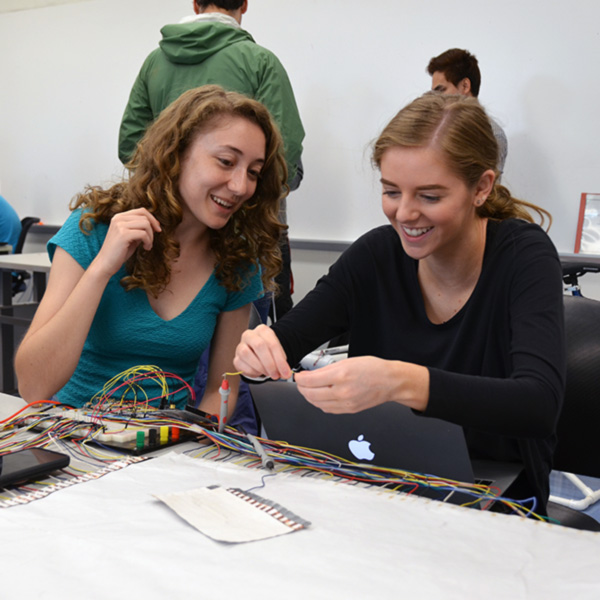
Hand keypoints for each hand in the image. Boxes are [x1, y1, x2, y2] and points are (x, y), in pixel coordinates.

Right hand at [92, 208, 161, 277]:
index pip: (141, 211)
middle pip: (145, 217)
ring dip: (151, 237)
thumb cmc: (119, 252)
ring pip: (146, 224)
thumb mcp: (131, 237)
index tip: (158, 229)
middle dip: (152, 229)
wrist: (105, 264)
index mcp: (119, 217)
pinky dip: (148, 241)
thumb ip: (139, 229)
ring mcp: (120, 225)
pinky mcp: (123, 234)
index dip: (152, 219)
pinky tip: (146, 248)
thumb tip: (155, 224)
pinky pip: (143, 234)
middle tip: (151, 241)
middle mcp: (118, 218)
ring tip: (148, 246)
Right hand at [234, 324, 292, 379]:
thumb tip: (285, 373)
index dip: (280, 360)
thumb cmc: (268, 352)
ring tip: (268, 373)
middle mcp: (250, 335)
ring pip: (247, 354)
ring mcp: (241, 346)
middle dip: (269, 363)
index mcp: (263, 330)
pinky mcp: (236, 358)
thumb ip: (282, 363)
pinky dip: (253, 371)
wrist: (257, 354)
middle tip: (276, 374)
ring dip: (260, 367)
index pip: (272, 344)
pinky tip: (259, 372)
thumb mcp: (278, 354)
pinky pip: (242, 365)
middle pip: (259, 346)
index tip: (285, 372)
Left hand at [294, 356, 429, 413]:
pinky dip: (319, 403)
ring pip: (317, 404)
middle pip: (310, 394)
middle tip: (301, 383)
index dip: (300, 379)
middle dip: (302, 388)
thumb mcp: (347, 361)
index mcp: (341, 375)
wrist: (390, 382)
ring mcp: (345, 403)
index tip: (298, 376)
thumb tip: (311, 375)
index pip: (310, 381)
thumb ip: (327, 369)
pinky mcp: (349, 410)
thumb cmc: (372, 368)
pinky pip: (327, 409)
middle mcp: (342, 391)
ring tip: (308, 389)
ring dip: (309, 397)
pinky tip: (320, 396)